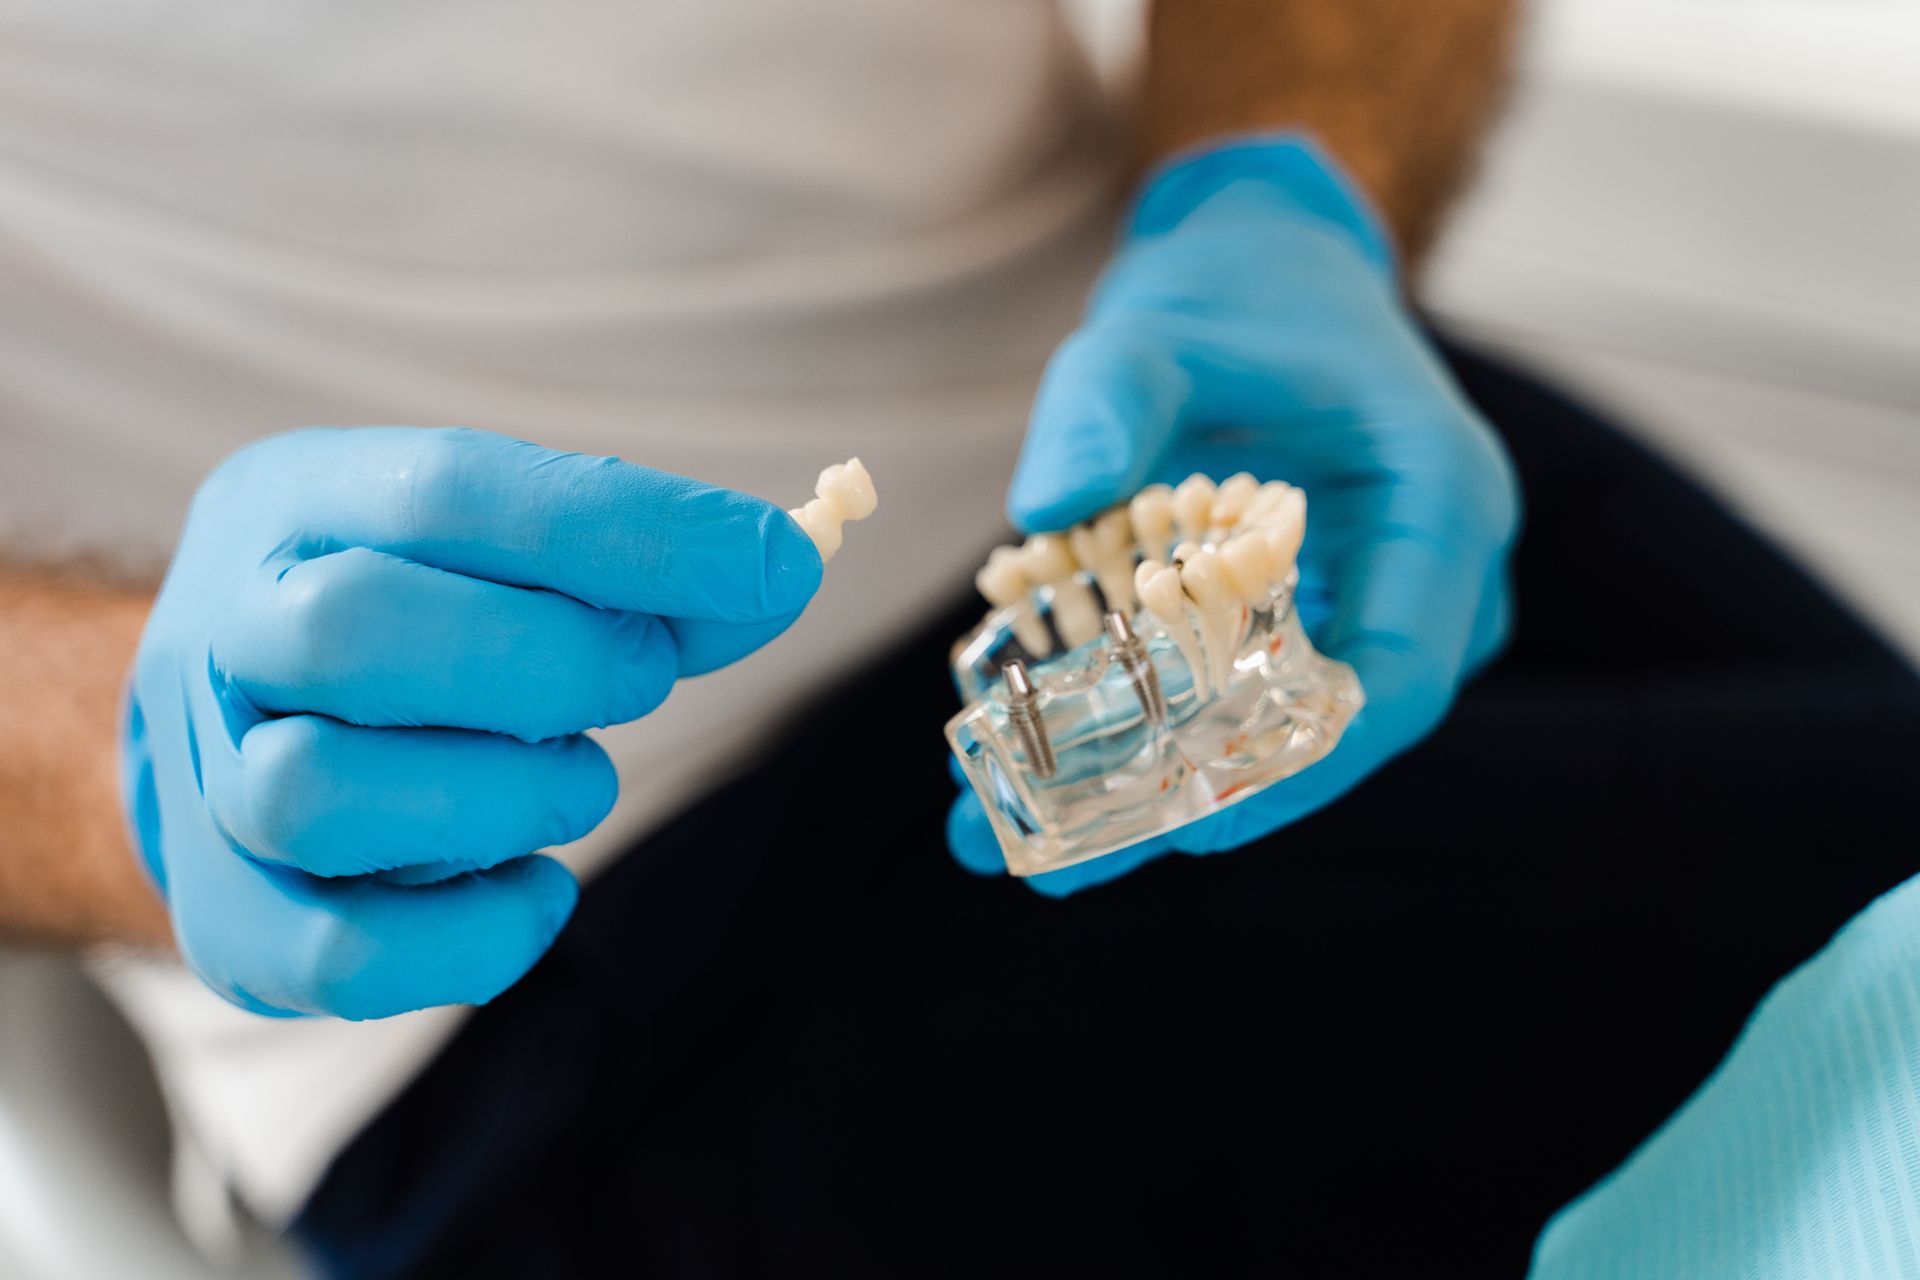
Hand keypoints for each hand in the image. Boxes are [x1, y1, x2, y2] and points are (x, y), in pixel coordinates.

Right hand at [122, 427, 820, 1017]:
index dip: (628, 531)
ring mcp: (210, 784)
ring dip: (503, 797)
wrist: (236, 723)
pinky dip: (475, 936)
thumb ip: (641, 574)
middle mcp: (224, 632)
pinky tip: (542, 887)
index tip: (774, 564)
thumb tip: (781, 572)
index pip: (453, 490)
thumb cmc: (413, 618)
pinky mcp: (232, 923)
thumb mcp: (503, 555)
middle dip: (550, 664)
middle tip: (642, 676)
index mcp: (301, 500)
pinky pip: (337, 956)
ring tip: (577, 781)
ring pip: (319, 795)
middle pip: (352, 631)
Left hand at [948, 134, 1518, 894]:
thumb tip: (1041, 505)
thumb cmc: (1232, 305)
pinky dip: (1166, 739)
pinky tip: (1052, 776)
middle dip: (1199, 803)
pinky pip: (1258, 701)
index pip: (1398, 676)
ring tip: (1030, 844)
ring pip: (1289, 732)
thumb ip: (1104, 403)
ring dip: (1167, 788)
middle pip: (1334, 732)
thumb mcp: (1154, 331)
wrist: (1267, 287)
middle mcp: (1436, 576)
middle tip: (1065, 866)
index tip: (1200, 820)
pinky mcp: (1327, 628)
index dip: (1304, 764)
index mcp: (1442, 499)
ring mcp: (1388, 611)